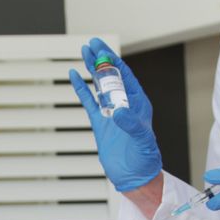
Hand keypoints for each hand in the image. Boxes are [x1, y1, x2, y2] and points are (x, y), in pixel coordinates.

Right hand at [69, 37, 161, 191]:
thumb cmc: (145, 158)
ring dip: (92, 69)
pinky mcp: (100, 123)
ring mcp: (111, 112)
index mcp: (138, 103)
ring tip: (84, 51)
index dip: (114, 62)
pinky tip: (74, 76)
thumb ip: (131, 124)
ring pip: (99, 85)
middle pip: (111, 76)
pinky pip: (89, 102)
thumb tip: (119, 111)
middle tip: (91, 43)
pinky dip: (81, 89)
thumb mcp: (143, 140)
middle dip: (101, 59)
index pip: (125, 77)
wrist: (134, 176)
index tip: (103, 49)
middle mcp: (124, 104)